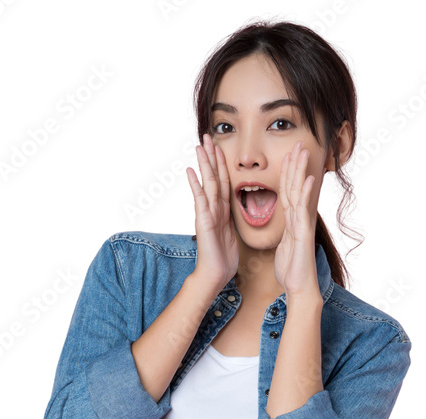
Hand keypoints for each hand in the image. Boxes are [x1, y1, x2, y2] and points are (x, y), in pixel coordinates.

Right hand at [186, 133, 238, 291]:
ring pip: (207, 184)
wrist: (215, 275)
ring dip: (204, 164)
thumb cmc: (223, 259)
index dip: (222, 164)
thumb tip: (235, 214)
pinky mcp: (204, 222)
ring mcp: (207, 214)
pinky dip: (195, 186)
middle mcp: (214, 209)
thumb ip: (231, 221)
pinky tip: (190, 172)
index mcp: (222, 211)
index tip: (219, 147)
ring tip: (199, 146)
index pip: (222, 182)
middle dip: (211, 156)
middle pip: (213, 177)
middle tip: (206, 136)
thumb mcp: (232, 235)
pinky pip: (200, 200)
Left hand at [274, 139, 320, 298]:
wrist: (298, 287)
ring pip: (299, 192)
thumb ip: (285, 235)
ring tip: (302, 151)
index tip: (288, 155)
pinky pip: (302, 210)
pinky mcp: (302, 232)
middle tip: (297, 143)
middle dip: (295, 164)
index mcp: (292, 221)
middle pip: (295, 186)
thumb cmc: (291, 270)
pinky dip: (304, 193)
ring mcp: (302, 224)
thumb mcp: (284, 247)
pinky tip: (308, 178)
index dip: (288, 173)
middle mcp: (299, 218)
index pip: (288, 191)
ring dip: (300, 170)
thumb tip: (284, 231)